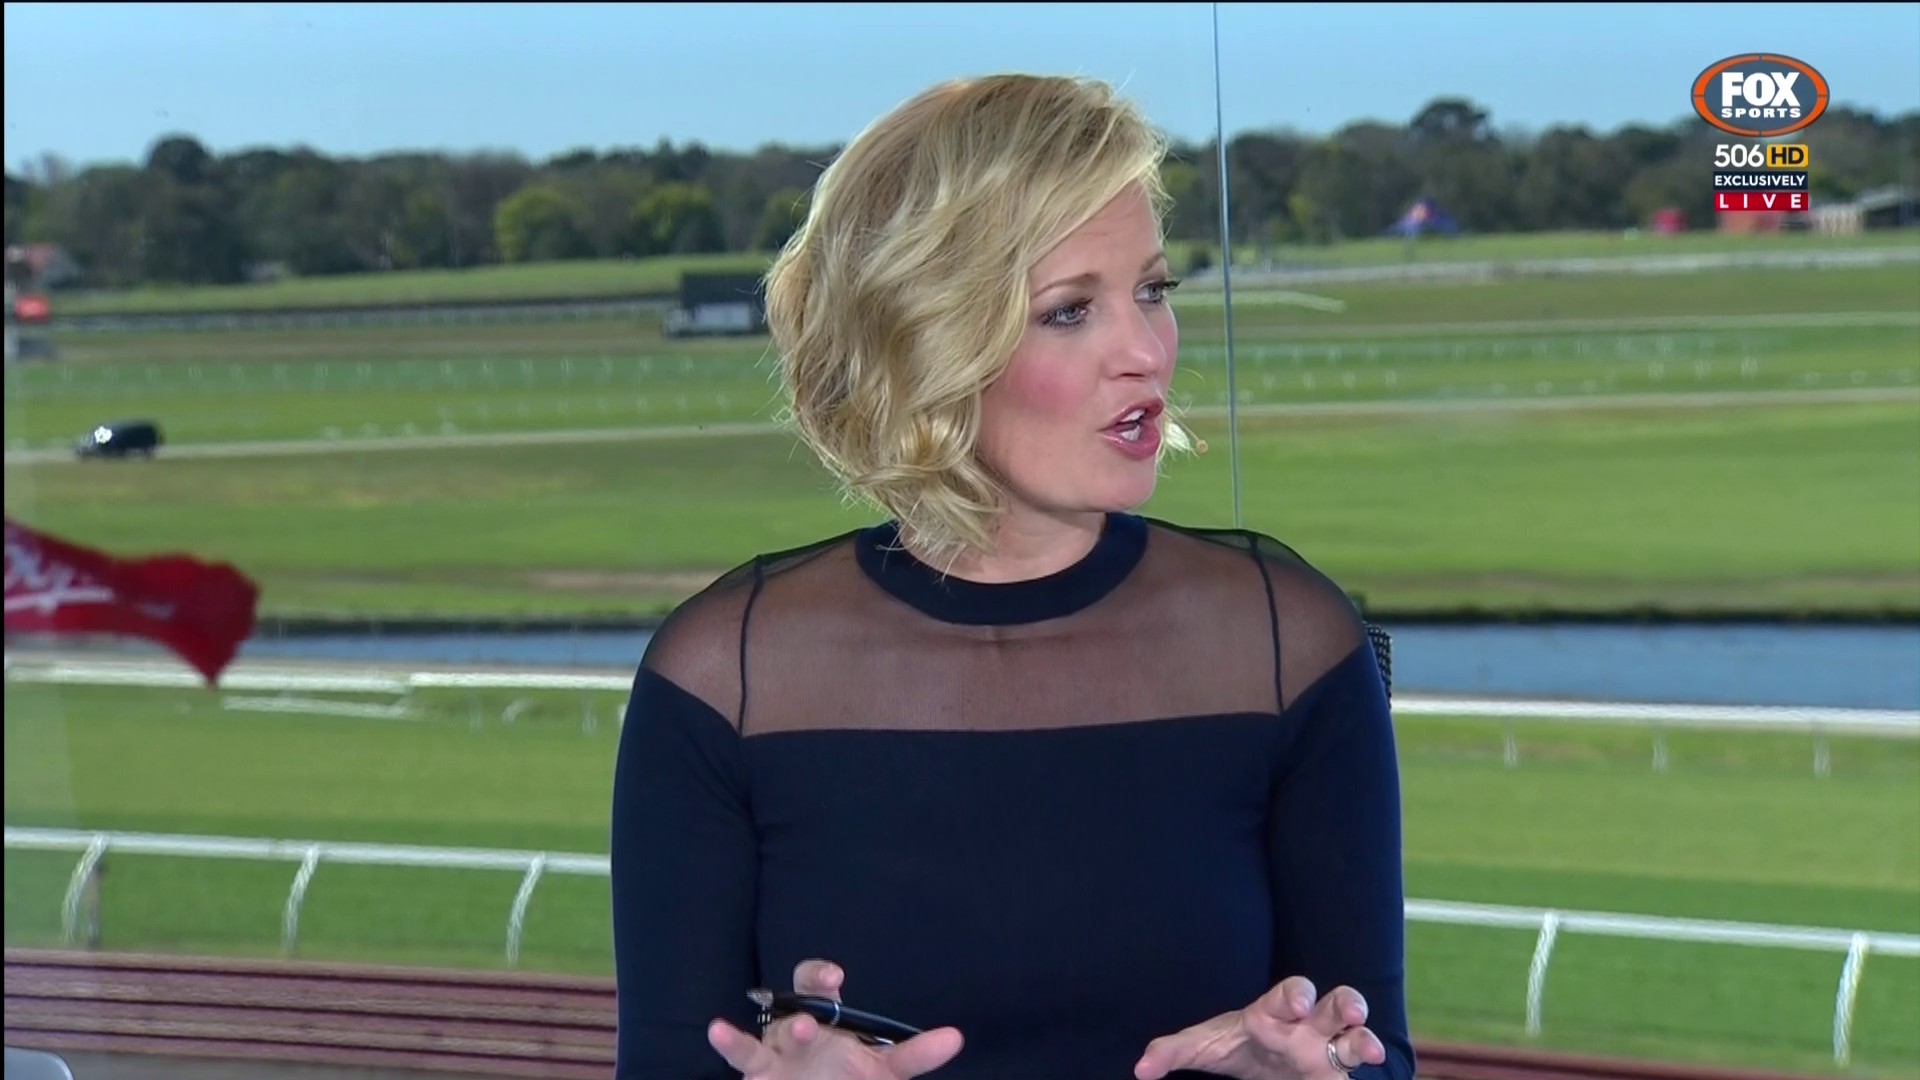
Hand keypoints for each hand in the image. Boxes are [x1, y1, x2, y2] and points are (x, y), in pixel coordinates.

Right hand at [707, 959, 964, 1079]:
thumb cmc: (845, 1077)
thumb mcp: (884, 1069)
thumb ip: (915, 1055)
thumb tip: (956, 1037)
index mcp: (825, 1016)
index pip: (818, 983)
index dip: (821, 974)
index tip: (836, 976)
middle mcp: (795, 1026)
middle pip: (793, 1001)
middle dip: (804, 1001)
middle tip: (817, 1016)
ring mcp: (773, 1051)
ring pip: (769, 1033)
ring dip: (786, 1028)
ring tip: (800, 1032)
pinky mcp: (758, 1073)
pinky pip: (741, 1054)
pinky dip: (729, 1041)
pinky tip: (715, 1028)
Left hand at [1134, 977, 1385, 1079]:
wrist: (1264, 1063)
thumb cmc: (1238, 1046)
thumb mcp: (1205, 1046)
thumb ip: (1174, 1051)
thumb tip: (1141, 1068)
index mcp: (1276, 1012)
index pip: (1289, 993)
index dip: (1295, 994)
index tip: (1296, 1003)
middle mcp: (1309, 1027)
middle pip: (1334, 1004)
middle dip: (1346, 1003)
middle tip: (1351, 1011)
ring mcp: (1329, 1052)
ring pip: (1356, 1036)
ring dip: (1365, 1039)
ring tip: (1371, 1051)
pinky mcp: (1338, 1077)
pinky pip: (1358, 1073)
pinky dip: (1368, 1071)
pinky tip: (1377, 1071)